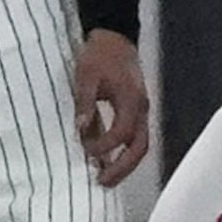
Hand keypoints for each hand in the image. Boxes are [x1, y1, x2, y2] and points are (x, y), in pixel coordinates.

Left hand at [71, 28, 149, 186]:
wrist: (115, 38)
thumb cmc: (100, 55)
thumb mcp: (86, 75)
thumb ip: (84, 102)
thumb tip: (80, 128)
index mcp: (131, 99)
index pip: (122, 133)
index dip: (104, 146)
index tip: (85, 150)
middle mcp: (141, 108)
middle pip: (139, 147)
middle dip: (122, 168)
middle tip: (102, 183)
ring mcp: (141, 111)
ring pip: (140, 146)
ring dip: (124, 165)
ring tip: (104, 179)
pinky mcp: (136, 111)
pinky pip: (134, 138)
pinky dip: (122, 153)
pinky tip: (105, 161)